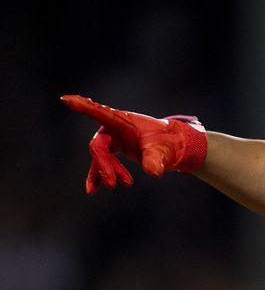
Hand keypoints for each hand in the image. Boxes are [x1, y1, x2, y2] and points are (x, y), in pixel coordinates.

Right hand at [60, 94, 206, 192]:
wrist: (174, 146)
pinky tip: (92, 190)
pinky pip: (102, 161)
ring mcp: (112, 136)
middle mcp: (113, 126)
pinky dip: (98, 174)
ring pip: (100, 155)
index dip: (82, 106)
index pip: (99, 112)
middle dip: (105, 165)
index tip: (65, 99)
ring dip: (106, 171)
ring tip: (119, 186)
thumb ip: (156, 160)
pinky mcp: (114, 146)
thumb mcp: (164, 152)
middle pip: (98, 146)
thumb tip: (153, 171)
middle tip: (118, 184)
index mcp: (122, 120)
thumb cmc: (168, 144)